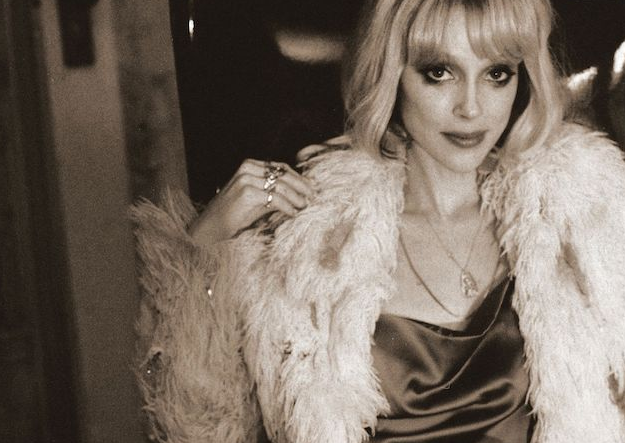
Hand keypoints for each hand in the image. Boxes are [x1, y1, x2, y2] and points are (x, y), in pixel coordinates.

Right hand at [189, 159, 314, 247]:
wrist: (212, 227)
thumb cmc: (235, 215)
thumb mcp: (256, 198)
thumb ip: (273, 191)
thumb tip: (300, 194)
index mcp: (250, 165)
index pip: (281, 168)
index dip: (298, 178)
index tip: (310, 188)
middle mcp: (248, 169)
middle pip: (283, 175)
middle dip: (301, 186)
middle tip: (313, 197)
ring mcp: (247, 179)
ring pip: (281, 186)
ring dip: (297, 197)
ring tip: (305, 206)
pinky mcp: (247, 193)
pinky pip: (275, 199)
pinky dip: (287, 207)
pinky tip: (293, 213)